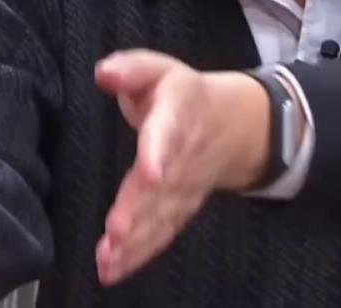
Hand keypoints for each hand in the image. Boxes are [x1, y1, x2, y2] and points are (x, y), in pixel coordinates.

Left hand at [93, 50, 270, 285]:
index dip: (159, 152)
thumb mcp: (159, 70)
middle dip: (140, 209)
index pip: (168, 133)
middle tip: (117, 231)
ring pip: (162, 215)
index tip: (151, 173)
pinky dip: (139, 254)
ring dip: (137, 239)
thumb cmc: (183, 95)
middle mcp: (183, 156)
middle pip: (162, 185)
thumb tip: (104, 73)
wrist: (236, 124)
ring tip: (108, 259)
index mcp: (178, 114)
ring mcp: (184, 186)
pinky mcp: (180, 208)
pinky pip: (163, 232)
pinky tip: (113, 270)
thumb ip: (131, 69)